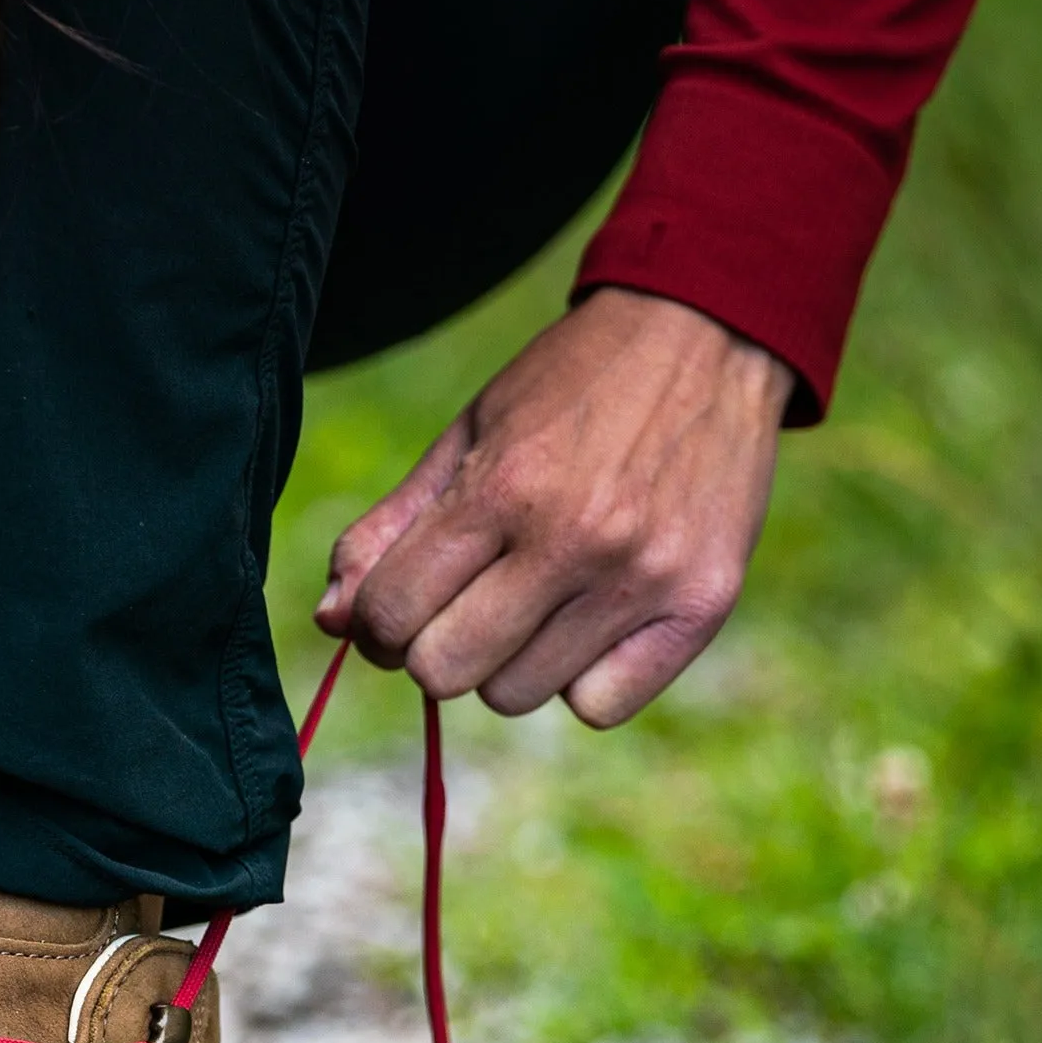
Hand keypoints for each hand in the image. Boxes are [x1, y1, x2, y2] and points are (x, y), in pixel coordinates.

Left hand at [317, 288, 795, 726]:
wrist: (710, 335)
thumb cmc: (568, 391)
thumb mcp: (466, 437)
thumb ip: (388, 530)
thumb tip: (331, 621)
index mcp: (503, 487)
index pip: (390, 614)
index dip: (376, 621)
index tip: (399, 602)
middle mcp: (576, 538)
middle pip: (444, 671)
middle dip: (435, 646)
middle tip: (466, 602)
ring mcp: (644, 577)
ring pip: (515, 696)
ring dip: (507, 661)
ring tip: (539, 597)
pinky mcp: (701, 606)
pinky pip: (598, 707)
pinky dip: (581, 680)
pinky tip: (590, 621)